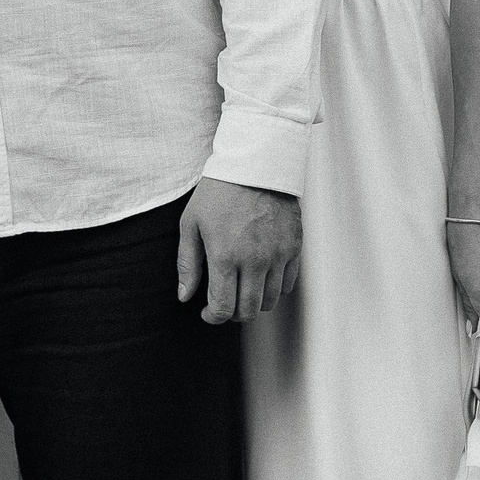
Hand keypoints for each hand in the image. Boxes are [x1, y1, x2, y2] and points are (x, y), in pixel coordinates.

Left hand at [177, 178, 301, 323]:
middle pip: (247, 310)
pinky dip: (274, 289)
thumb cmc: (218, 192)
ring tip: (242, 291)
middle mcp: (254, 260)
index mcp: (225, 256)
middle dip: (232, 314)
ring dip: (254, 303)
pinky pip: (288, 284)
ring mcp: (278, 255)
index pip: (223, 308)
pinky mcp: (294, 247)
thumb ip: (188, 264)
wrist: (256, 162)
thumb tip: (185, 297)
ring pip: (270, 301)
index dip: (213, 317)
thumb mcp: (191, 224)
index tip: (207, 312)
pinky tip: (261, 277)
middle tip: (224, 303)